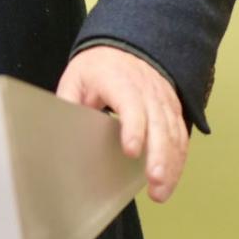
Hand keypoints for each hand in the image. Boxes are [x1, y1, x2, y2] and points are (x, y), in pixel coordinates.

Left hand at [56, 46, 189, 202]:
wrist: (125, 47)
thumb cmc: (99, 67)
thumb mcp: (76, 77)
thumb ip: (68, 102)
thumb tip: (58, 128)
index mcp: (120, 81)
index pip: (131, 105)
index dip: (134, 128)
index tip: (131, 151)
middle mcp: (147, 91)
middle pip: (159, 124)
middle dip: (159, 155)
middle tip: (154, 181)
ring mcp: (163, 101)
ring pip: (174, 134)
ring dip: (170, 164)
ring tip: (160, 191)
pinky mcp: (173, 110)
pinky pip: (180, 136)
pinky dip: (178, 159)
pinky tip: (170, 179)